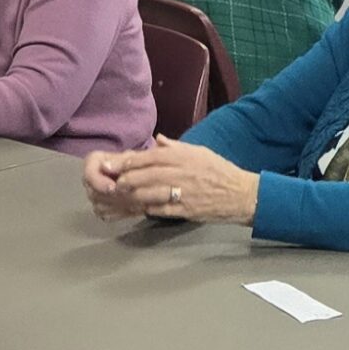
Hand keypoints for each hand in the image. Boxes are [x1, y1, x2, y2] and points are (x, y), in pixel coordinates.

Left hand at [83, 139, 260, 224]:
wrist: (240, 194)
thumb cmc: (218, 170)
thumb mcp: (199, 151)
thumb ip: (176, 146)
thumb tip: (159, 140)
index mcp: (181, 156)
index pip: (148, 157)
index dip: (126, 162)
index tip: (110, 165)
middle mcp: (179, 172)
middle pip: (143, 175)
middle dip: (123, 179)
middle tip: (108, 182)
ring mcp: (181, 192)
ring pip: (148, 193)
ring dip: (131, 195)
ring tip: (118, 195)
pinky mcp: (184, 209)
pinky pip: (160, 209)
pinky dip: (147, 208)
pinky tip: (137, 207)